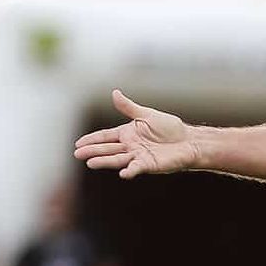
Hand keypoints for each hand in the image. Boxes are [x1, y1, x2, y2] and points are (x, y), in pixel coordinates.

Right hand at [73, 90, 197, 178]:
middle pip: (108, 149)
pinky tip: (123, 174)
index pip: (106, 136)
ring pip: (118, 159)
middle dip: (93, 151)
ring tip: (90, 163)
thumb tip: (114, 92)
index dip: (92, 140)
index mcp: (127, 133)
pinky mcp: (149, 164)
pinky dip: (130, 170)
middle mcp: (130, 146)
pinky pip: (137, 167)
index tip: (78, 144)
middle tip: (77, 154)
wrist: (189, 141)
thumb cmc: (170, 128)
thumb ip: (129, 107)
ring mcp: (138, 156)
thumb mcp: (146, 115)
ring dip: (105, 161)